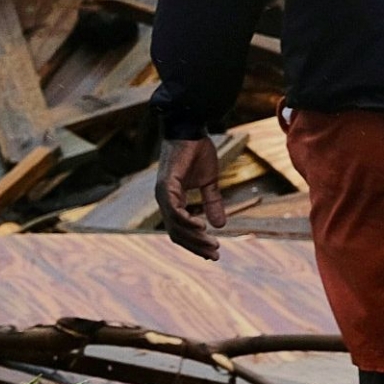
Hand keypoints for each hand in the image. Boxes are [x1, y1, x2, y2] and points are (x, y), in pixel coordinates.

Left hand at [156, 136, 226, 258]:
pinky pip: (175, 211)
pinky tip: (202, 227)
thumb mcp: (209, 182)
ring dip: (195, 237)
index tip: (212, 253)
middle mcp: (164, 200)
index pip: (180, 229)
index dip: (195, 243)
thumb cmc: (198, 151)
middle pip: (177, 233)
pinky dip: (187, 221)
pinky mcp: (167, 185)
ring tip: (212, 244)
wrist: (191, 128)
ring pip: (176, 226)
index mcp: (172, 199)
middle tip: (215, 255)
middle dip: (197, 246)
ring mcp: (163, 193)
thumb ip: (212, 202)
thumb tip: (220, 225)